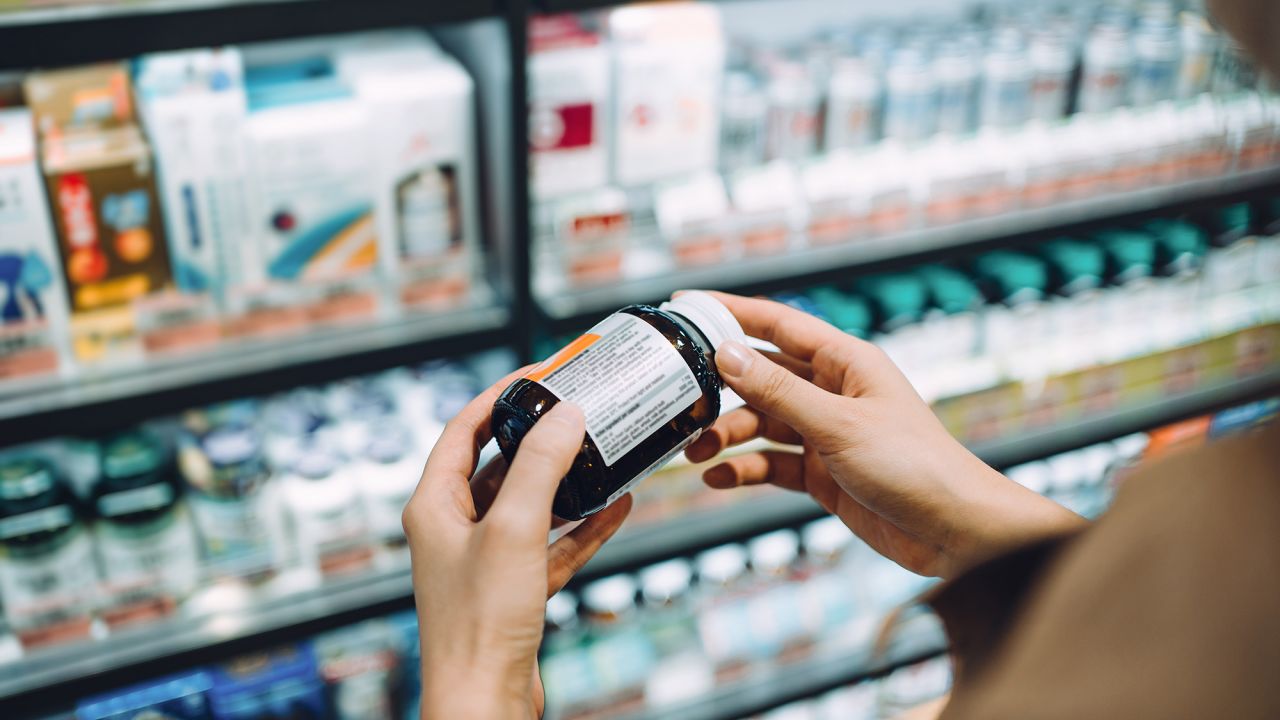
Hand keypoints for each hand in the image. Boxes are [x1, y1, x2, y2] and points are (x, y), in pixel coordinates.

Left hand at [403, 369, 632, 718]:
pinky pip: (553, 545)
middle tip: (576, 412)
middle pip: (498, 466)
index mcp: (434, 506)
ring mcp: (485, 561)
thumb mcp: (514, 529)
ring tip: (604, 452)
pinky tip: (618, 506)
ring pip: (530, 506)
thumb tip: (565, 416)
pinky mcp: (514, 591)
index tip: (535, 377)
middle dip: (539, 439)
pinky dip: (583, 526)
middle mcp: (454, 529)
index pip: (462, 432)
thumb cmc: (478, 622)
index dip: (497, 399)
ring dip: (567, 481)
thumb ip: (541, 468)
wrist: (485, 701)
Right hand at [685, 293, 1084, 578]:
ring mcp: (826, 433)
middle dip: (721, 389)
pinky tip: (720, 477)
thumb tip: (726, 354)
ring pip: (762, 424)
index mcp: (847, 362)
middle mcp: (834, 392)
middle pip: (762, 377)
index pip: (779, 324)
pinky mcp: (822, 473)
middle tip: (680, 400)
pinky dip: (745, 469)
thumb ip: (779, 392)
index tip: (686, 306)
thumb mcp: (838, 425)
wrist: (954, 531)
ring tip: (696, 451)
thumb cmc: (915, 466)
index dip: (732, 313)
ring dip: (728, 435)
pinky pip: (772, 463)